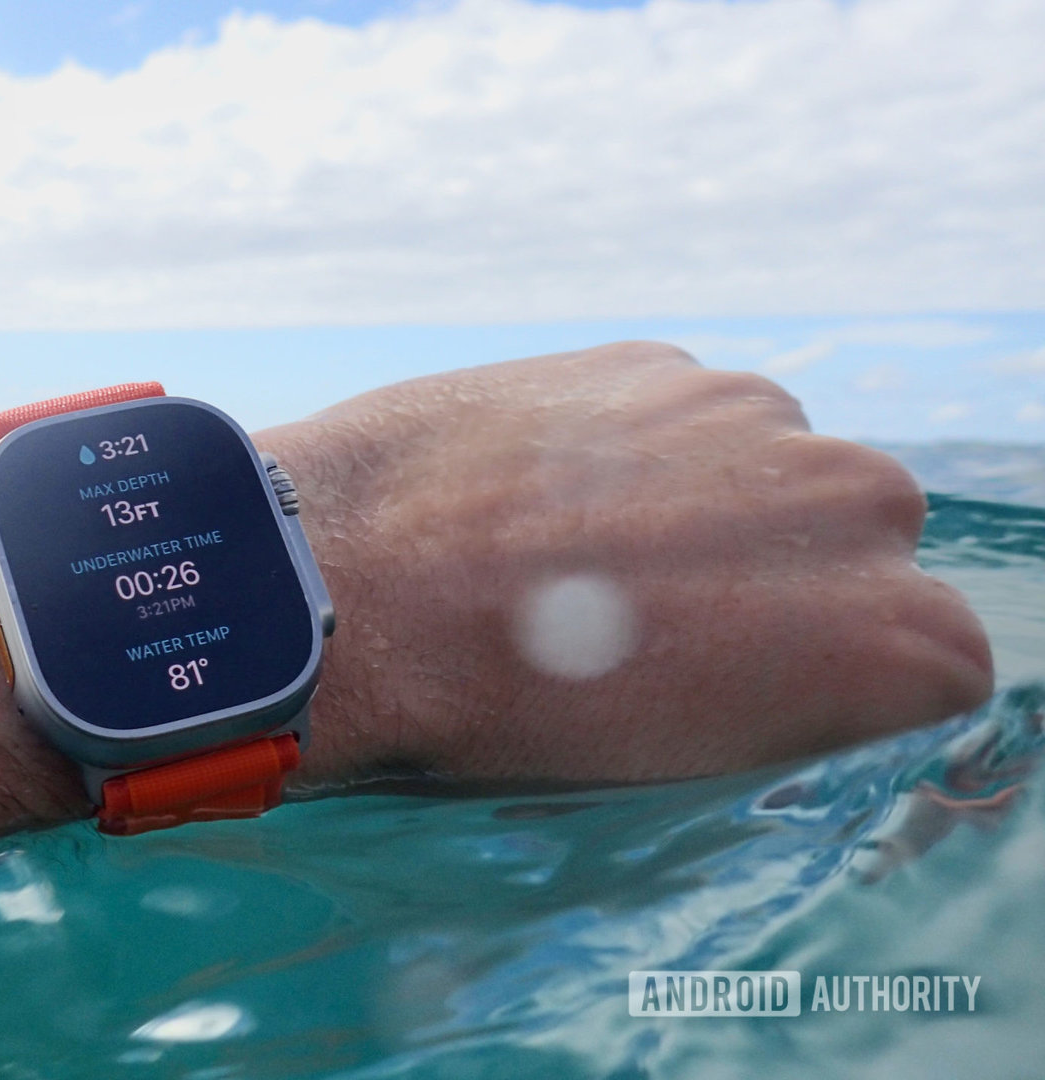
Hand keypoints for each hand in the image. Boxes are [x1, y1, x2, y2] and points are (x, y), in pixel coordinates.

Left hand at [258, 341, 993, 784]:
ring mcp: (755, 415)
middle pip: (856, 541)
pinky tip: (539, 492)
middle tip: (662, 620)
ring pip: (763, 463)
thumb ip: (786, 694)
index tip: (757, 688)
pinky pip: (675, 413)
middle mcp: (857, 506)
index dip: (833, 678)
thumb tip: (788, 660)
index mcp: (890, 636)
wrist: (356, 587)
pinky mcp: (656, 358)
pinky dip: (631, 446)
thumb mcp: (680, 756)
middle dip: (781, 574)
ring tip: (579, 555)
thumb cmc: (510, 713)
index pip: (931, 658)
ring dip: (703, 499)